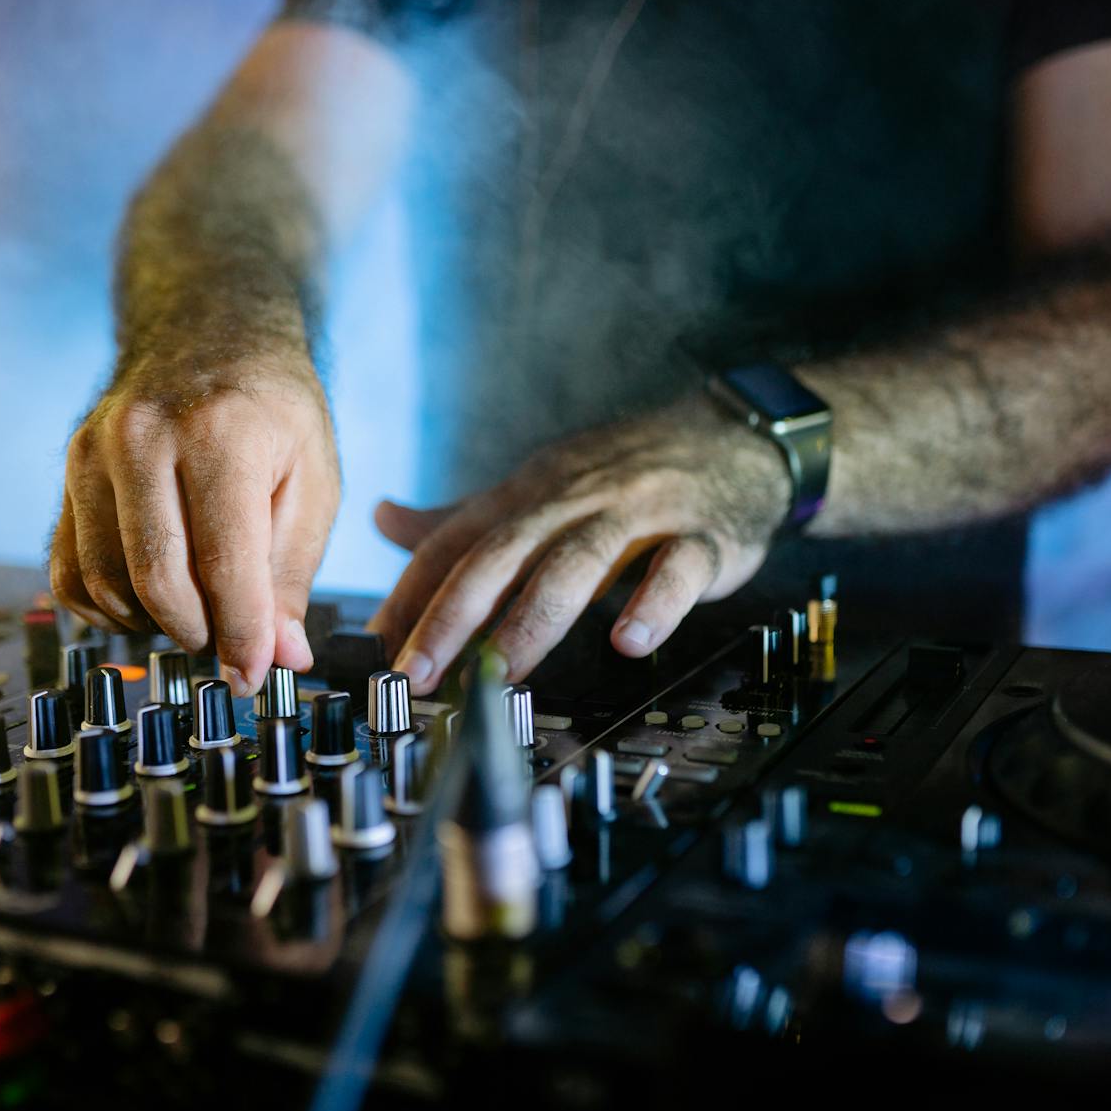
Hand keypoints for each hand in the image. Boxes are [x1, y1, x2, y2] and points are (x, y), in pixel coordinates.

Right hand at [49, 340, 339, 694]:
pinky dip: (107, 607)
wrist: (208, 331)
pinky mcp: (66, 473)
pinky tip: (149, 600)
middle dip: (198, 634)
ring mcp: (91, 452)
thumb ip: (292, 571)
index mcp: (218, 433)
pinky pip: (70, 573)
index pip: (223, 564)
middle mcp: (142, 436)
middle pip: (157, 581)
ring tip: (199, 611)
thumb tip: (281, 655)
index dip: (240, 636)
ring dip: (154, 623)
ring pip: (107, 584)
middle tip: (231, 642)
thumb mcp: (313, 478)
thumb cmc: (270, 409)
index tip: (254, 677)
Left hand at [368, 390, 790, 691]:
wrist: (734, 437)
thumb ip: (466, 516)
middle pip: (503, 553)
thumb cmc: (627, 474)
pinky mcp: (703, 536)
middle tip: (416, 672)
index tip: (376, 649)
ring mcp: (639, 514)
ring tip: (502, 669)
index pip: (455, 543)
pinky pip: (677, 569)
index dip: (411, 595)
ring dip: (535, 618)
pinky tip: (630, 640)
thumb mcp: (541, 486)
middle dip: (453, 614)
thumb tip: (383, 520)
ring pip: (578, 563)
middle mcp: (574, 499)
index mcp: (529, 493)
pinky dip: (653, 603)